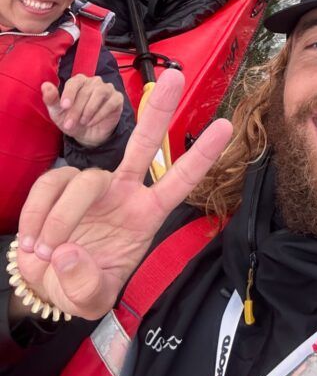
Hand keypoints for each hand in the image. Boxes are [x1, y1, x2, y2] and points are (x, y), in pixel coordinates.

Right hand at [13, 70, 231, 320]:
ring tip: (44, 251)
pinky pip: (49, 187)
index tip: (226, 127)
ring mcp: (93, 187)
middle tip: (175, 77)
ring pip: (83, 180)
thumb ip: (84, 285)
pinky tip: (31, 243)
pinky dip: (36, 216)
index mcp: (146, 215)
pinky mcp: (60, 186)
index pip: (180, 181)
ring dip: (60, 218)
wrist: (46, 284)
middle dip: (160, 110)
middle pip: (145, 144)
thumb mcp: (90, 299)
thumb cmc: (82, 284)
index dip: (201, 156)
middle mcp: (124, 192)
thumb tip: (68, 253)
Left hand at [42, 75, 124, 148]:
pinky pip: (111, 103)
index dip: (69, 93)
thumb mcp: (58, 113)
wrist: (87, 134)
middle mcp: (94, 82)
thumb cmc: (71, 119)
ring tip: (83, 123)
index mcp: (79, 81)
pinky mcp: (117, 98)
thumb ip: (51, 99)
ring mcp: (107, 89)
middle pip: (86, 91)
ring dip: (89, 110)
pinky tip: (92, 122)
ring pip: (99, 94)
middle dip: (76, 110)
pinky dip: (100, 114)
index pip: (75, 82)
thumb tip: (45, 85)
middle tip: (69, 125)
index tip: (64, 107)